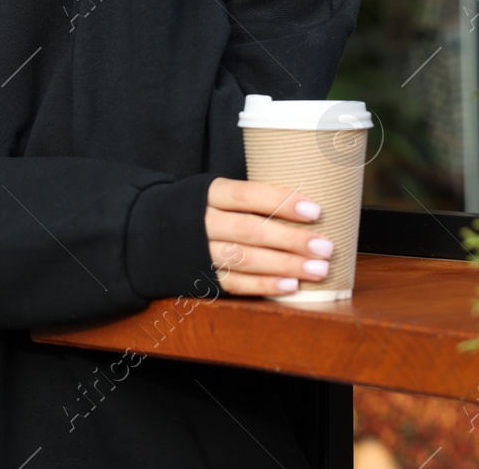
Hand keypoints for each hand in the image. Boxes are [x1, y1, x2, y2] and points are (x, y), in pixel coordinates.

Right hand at [205, 176, 335, 296]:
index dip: (281, 202)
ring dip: (285, 266)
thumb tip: (307, 206)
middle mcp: (202, 222)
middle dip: (291, 240)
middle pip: (250, 230)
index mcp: (209, 194)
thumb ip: (251, 199)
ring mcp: (199, 251)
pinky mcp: (200, 277)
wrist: (153, 233)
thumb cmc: (203, 209)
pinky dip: (264, 285)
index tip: (315, 211)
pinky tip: (291, 286)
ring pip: (245, 259)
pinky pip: (235, 283)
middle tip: (326, 247)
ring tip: (318, 269)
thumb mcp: (217, 193)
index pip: (247, 195)